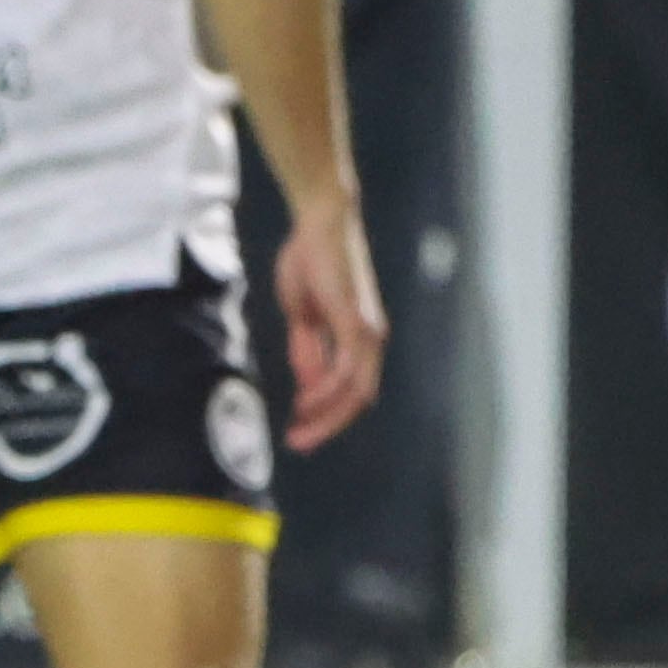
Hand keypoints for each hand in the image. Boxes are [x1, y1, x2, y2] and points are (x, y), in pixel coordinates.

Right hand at [272, 206, 387, 452]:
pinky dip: (328, 390)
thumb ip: (308, 348)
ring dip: (326, 415)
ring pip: (355, 391)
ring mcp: (366, 331)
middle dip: (327, 426)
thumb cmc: (311, 261)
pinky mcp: (355, 321)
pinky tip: (307, 401)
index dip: (327, 414)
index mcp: (358, 338)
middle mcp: (370, 339)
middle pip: (357, 399)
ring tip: (298, 429)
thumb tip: (309, 384)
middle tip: (297, 444)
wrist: (320, 223)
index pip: (351, 389)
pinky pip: (347, 369)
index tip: (298, 429)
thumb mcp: (303, 314)